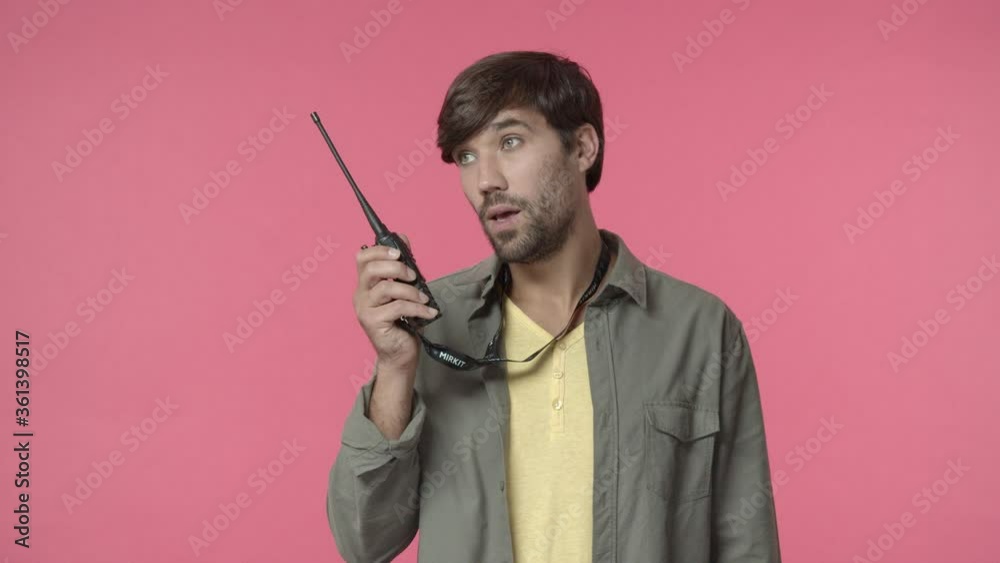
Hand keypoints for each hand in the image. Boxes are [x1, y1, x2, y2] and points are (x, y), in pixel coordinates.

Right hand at [353, 234, 437, 372]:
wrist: (401, 354)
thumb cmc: (403, 323)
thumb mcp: (405, 291)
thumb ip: (402, 268)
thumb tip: (403, 239)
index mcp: (366, 285)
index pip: (362, 258)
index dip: (379, 250)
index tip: (399, 253)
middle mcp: (361, 295)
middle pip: (370, 269)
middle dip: (396, 268)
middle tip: (413, 276)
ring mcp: (365, 309)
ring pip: (386, 289)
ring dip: (411, 291)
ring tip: (423, 299)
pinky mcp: (373, 323)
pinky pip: (398, 307)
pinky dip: (417, 308)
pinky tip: (429, 313)